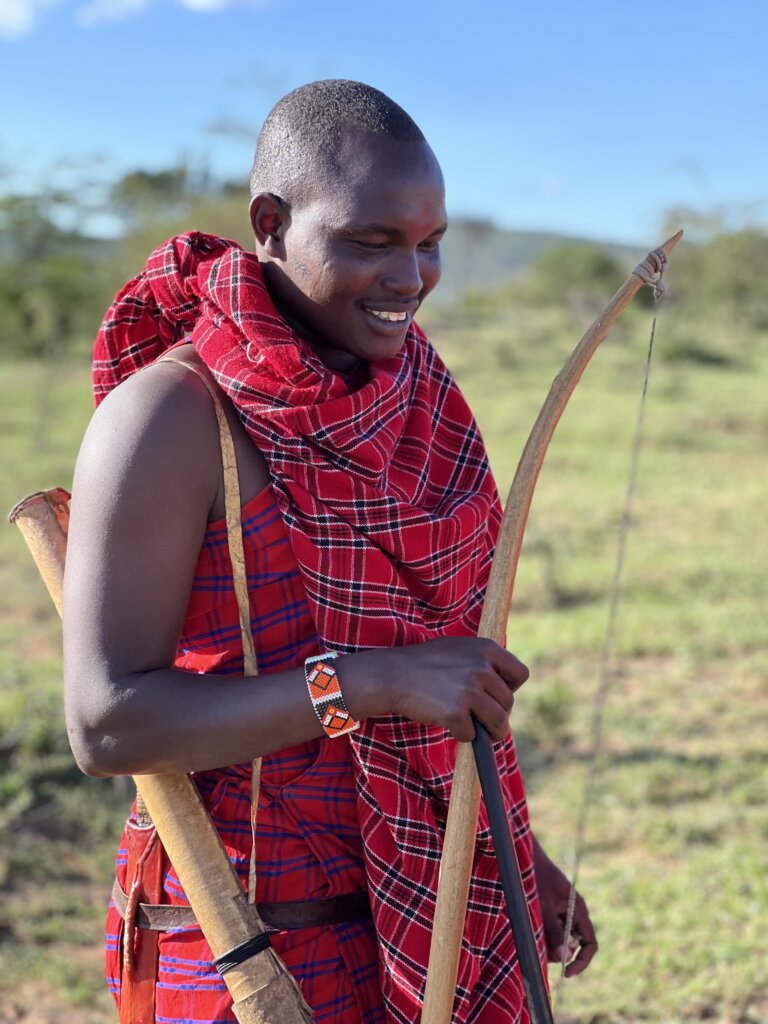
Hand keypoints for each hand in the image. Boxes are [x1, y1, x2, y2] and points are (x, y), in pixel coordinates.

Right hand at [344, 637, 528, 742]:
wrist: (392, 675)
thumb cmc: (425, 664)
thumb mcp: (458, 649)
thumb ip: (483, 662)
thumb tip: (507, 688)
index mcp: (486, 648)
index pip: (520, 674)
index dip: (509, 688)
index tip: (494, 695)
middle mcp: (481, 667)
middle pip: (508, 703)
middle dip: (496, 713)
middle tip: (476, 714)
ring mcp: (469, 690)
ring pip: (499, 722)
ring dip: (490, 732)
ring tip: (474, 729)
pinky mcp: (455, 712)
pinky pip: (472, 735)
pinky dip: (461, 735)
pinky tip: (446, 723)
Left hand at [532, 838, 596, 977]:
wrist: (522, 855)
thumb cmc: (535, 876)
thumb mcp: (543, 905)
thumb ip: (553, 931)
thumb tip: (563, 957)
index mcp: (578, 910)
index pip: (589, 944)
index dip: (581, 961)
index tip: (566, 973)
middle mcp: (573, 912)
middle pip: (573, 944)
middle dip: (559, 952)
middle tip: (539, 949)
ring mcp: (561, 911)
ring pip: (559, 938)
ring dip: (547, 942)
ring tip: (531, 932)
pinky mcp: (549, 909)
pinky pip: (550, 929)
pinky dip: (541, 933)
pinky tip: (529, 925)